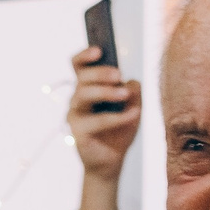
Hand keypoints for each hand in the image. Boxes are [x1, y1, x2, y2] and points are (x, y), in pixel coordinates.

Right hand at [68, 46, 142, 183]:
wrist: (112, 160)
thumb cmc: (119, 130)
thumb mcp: (133, 106)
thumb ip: (133, 92)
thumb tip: (131, 82)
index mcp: (88, 87)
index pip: (78, 66)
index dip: (84, 55)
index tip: (99, 50)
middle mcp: (78, 98)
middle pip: (82, 78)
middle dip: (100, 73)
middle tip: (119, 75)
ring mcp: (75, 115)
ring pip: (83, 95)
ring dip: (106, 91)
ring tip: (125, 94)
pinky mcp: (78, 132)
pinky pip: (96, 121)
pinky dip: (118, 117)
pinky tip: (134, 114)